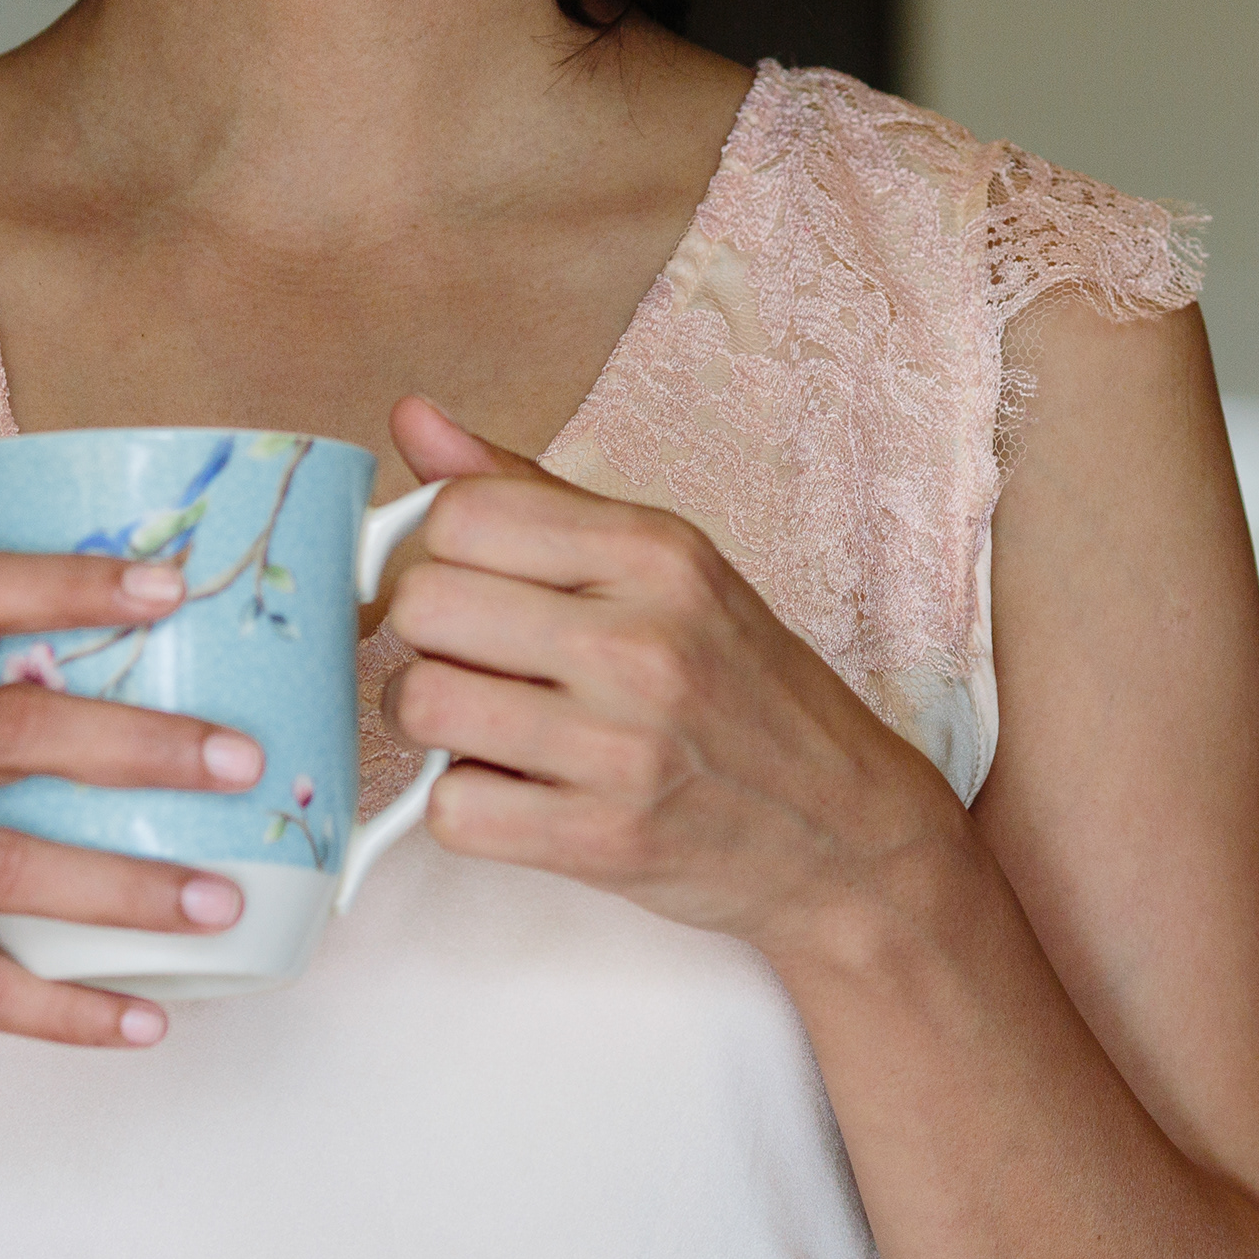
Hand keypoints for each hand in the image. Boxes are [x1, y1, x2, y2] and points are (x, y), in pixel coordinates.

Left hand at [374, 396, 966, 952]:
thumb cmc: (744, 689)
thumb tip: (413, 419)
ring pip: (420, 703)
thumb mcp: (664, 567)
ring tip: (490, 728)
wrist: (846, 827)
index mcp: (656, 551)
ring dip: (433, 724)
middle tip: (478, 661)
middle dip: (427, 637)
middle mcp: (642, 639)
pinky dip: (465, 808)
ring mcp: (624, 745)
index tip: (469, 585)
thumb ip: (530, 495)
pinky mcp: (605, 839)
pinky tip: (517, 794)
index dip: (439, 552)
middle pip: (423, 604)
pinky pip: (451, 810)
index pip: (461, 514)